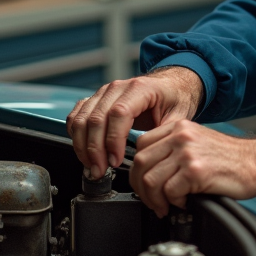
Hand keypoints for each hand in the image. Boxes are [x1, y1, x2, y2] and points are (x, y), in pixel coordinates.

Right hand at [66, 67, 203, 174]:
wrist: (169, 85)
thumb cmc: (174, 98)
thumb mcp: (179, 115)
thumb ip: (165, 135)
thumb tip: (148, 156)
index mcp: (140, 89)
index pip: (118, 114)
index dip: (113, 140)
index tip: (116, 161)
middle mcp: (117, 88)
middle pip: (96, 118)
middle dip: (95, 149)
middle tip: (100, 170)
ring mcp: (103, 93)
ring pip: (82, 119)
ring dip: (83, 146)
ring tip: (93, 166)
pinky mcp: (95, 100)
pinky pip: (76, 116)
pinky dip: (76, 136)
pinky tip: (85, 152)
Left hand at [130, 120, 255, 216]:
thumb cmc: (230, 159)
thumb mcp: (197, 143)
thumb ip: (172, 150)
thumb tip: (148, 171)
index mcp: (179, 127)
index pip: (141, 145)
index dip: (137, 169)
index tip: (143, 183)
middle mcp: (181, 136)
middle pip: (141, 163)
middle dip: (141, 188)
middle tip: (152, 200)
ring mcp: (187, 152)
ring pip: (150, 180)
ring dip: (155, 199)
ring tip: (166, 205)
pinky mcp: (196, 170)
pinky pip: (169, 192)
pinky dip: (173, 202)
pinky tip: (184, 202)